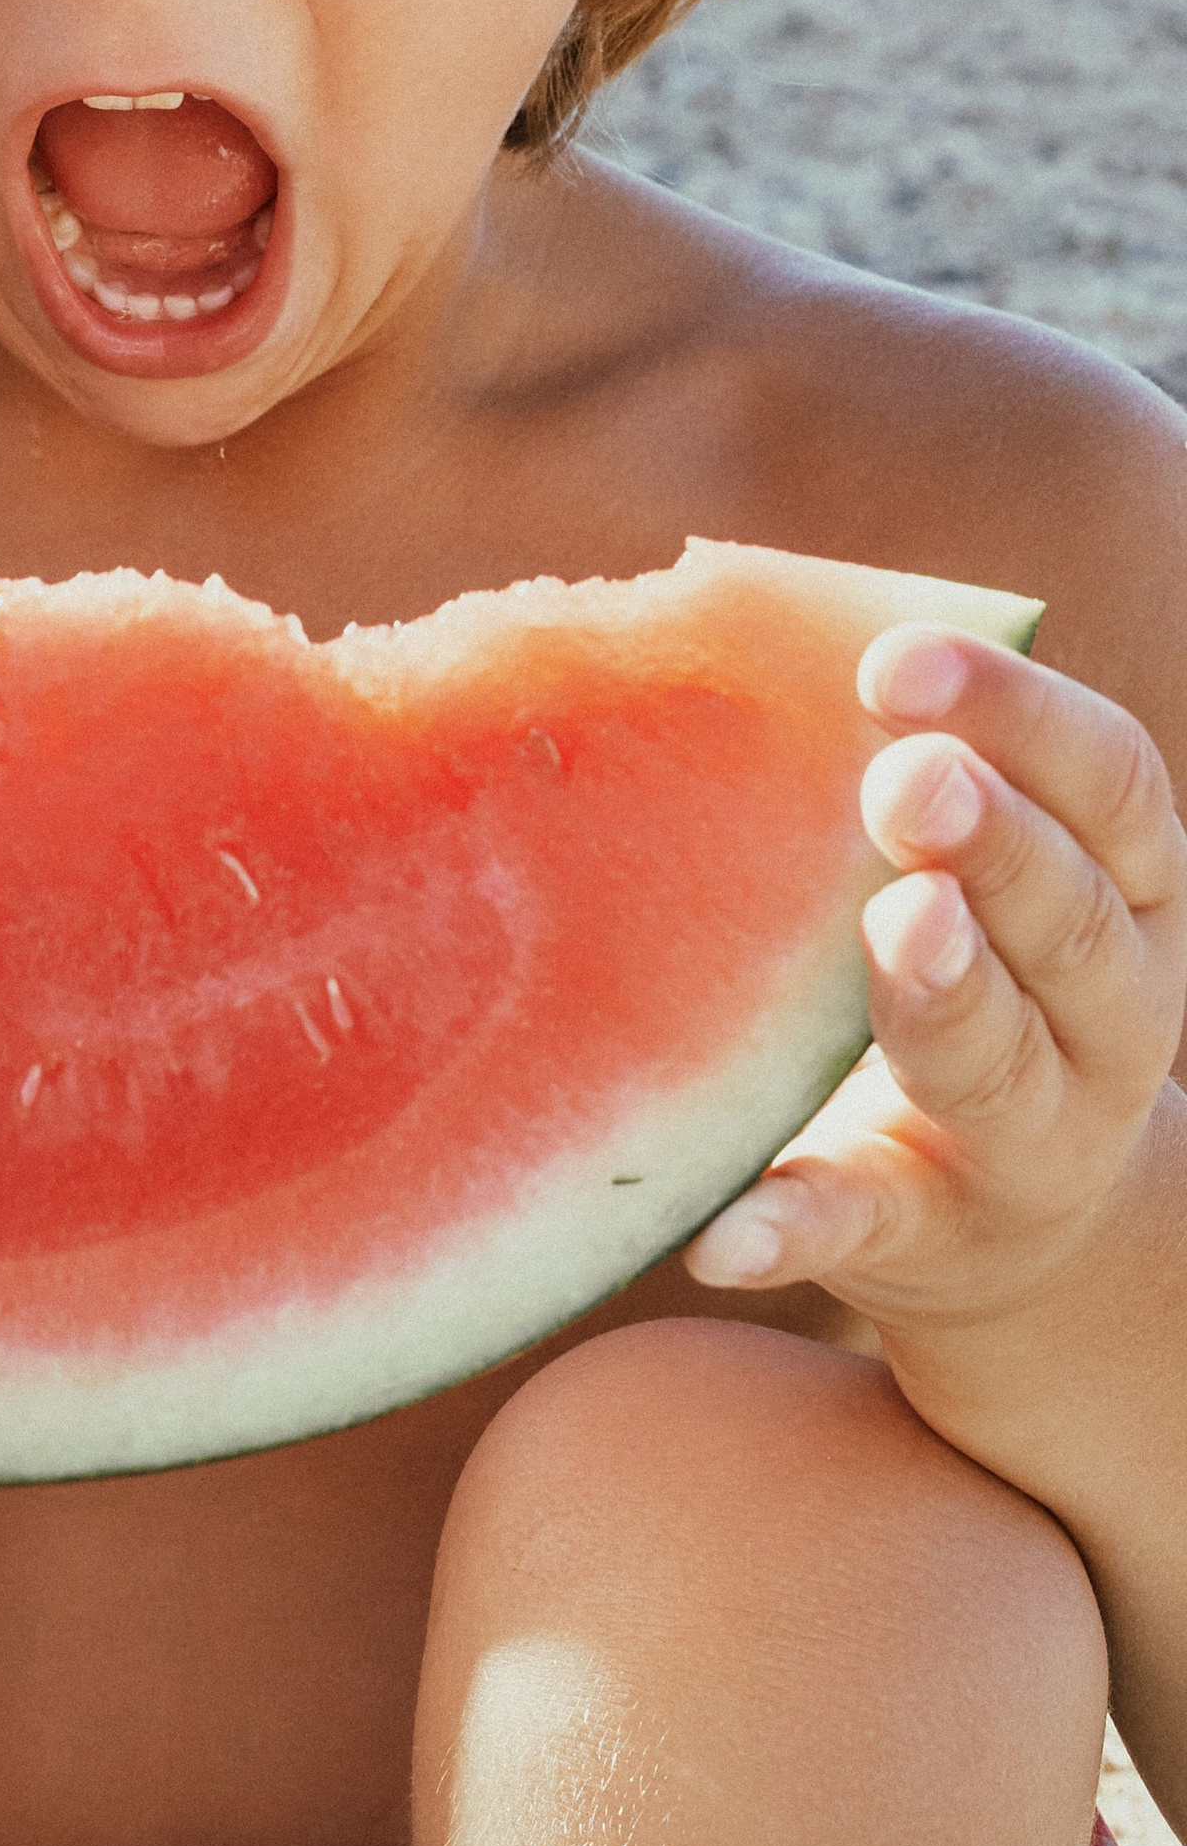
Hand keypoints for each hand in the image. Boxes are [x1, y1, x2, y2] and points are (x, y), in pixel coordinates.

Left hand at [686, 627, 1186, 1340]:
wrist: (1026, 1230)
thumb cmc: (971, 976)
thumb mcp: (987, 873)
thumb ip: (920, 765)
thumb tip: (743, 611)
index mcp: (1123, 896)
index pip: (1112, 785)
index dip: (1020, 715)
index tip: (902, 662)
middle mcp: (1106, 1019)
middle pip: (1072, 922)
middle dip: (997, 844)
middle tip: (908, 781)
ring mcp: (1027, 1138)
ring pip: (1003, 1064)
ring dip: (947, 994)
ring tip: (893, 930)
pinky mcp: (925, 1234)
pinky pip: (864, 1225)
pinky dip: (794, 1227)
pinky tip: (723, 1232)